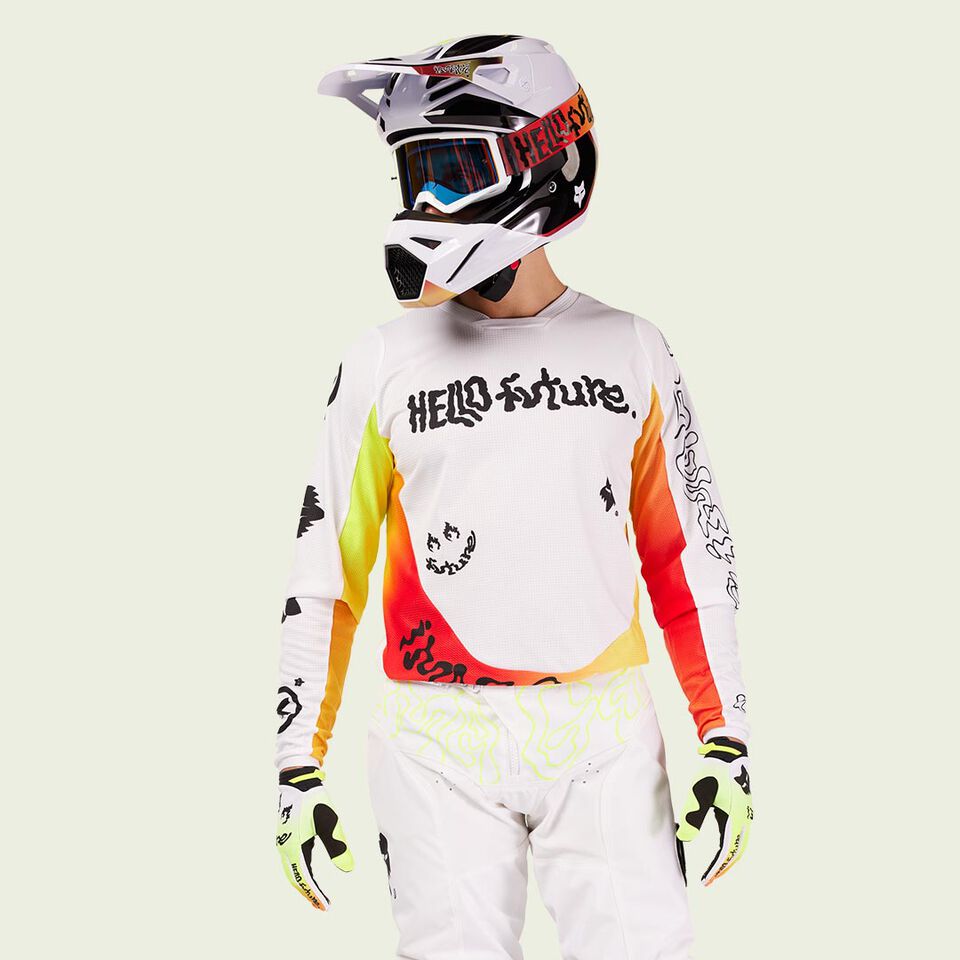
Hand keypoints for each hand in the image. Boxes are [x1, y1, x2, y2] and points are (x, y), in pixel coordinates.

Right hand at [276, 766, 353, 909]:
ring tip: (318, 896)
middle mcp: (284, 847)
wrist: (298, 780)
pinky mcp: (287, 837)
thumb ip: (338, 846)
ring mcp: (283, 842)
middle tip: (323, 906)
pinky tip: (311, 875)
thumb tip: (348, 869)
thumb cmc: (314, 799)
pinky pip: (293, 860)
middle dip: (308, 893)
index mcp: (292, 846)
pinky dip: (302, 871)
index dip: (315, 894)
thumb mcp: (329, 821)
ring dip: (304, 884)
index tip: (326, 906)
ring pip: (293, 871)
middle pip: (295, 878)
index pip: (303, 877)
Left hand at [675, 736, 751, 885]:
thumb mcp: (700, 792)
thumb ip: (693, 815)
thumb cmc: (714, 771)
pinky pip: (737, 835)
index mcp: (737, 819)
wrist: (728, 753)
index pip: (726, 852)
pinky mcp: (741, 810)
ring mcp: (745, 815)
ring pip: (739, 845)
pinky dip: (729, 846)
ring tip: (714, 870)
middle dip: (723, 868)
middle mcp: (745, 820)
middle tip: (709, 880)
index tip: (705, 880)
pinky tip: (719, 850)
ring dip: (727, 858)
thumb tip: (684, 838)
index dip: (715, 868)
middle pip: (737, 852)